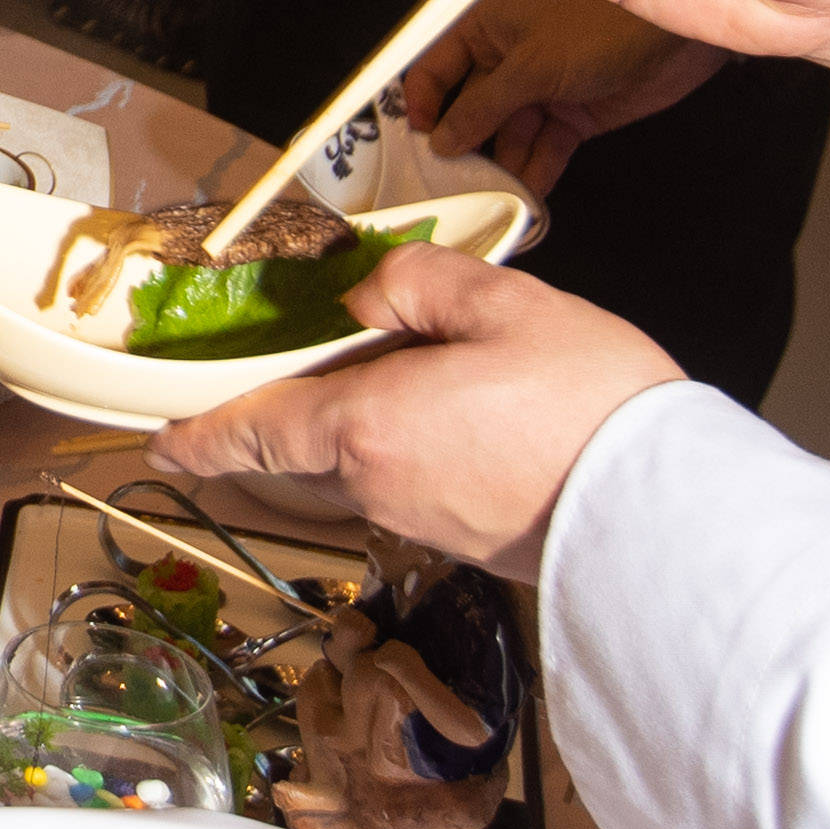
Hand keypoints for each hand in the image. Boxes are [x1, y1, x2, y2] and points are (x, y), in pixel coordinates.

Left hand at [148, 243, 682, 580]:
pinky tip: (458, 413)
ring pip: (357, 464)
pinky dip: (408, 448)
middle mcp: (377, 485)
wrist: (671, 518)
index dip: (197, 434)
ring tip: (408, 370)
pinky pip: (406, 485)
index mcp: (366, 426)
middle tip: (301, 363)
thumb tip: (366, 290)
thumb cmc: (593, 410)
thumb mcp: (504, 307)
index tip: (158, 436)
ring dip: (361, 423)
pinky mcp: (462, 542)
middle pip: (303, 445)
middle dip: (294, 407)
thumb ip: (418, 285)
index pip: (249, 432)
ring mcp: (419, 522)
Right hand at [400, 0, 726, 198]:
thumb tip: (440, 143)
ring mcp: (538, 90)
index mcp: (484, 29)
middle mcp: (505, 58)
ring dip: (499, 167)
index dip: (421, 105)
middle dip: (461, 146)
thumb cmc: (596, 35)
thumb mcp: (530, 69)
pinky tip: (526, 202)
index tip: (415, 145)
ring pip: (505, 136)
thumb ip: (481, 108)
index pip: (433, 68)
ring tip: (488, 201)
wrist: (676, 43)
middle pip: (467, 109)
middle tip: (447, 187)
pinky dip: (534, 173)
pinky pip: (540, 150)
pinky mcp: (570, 117)